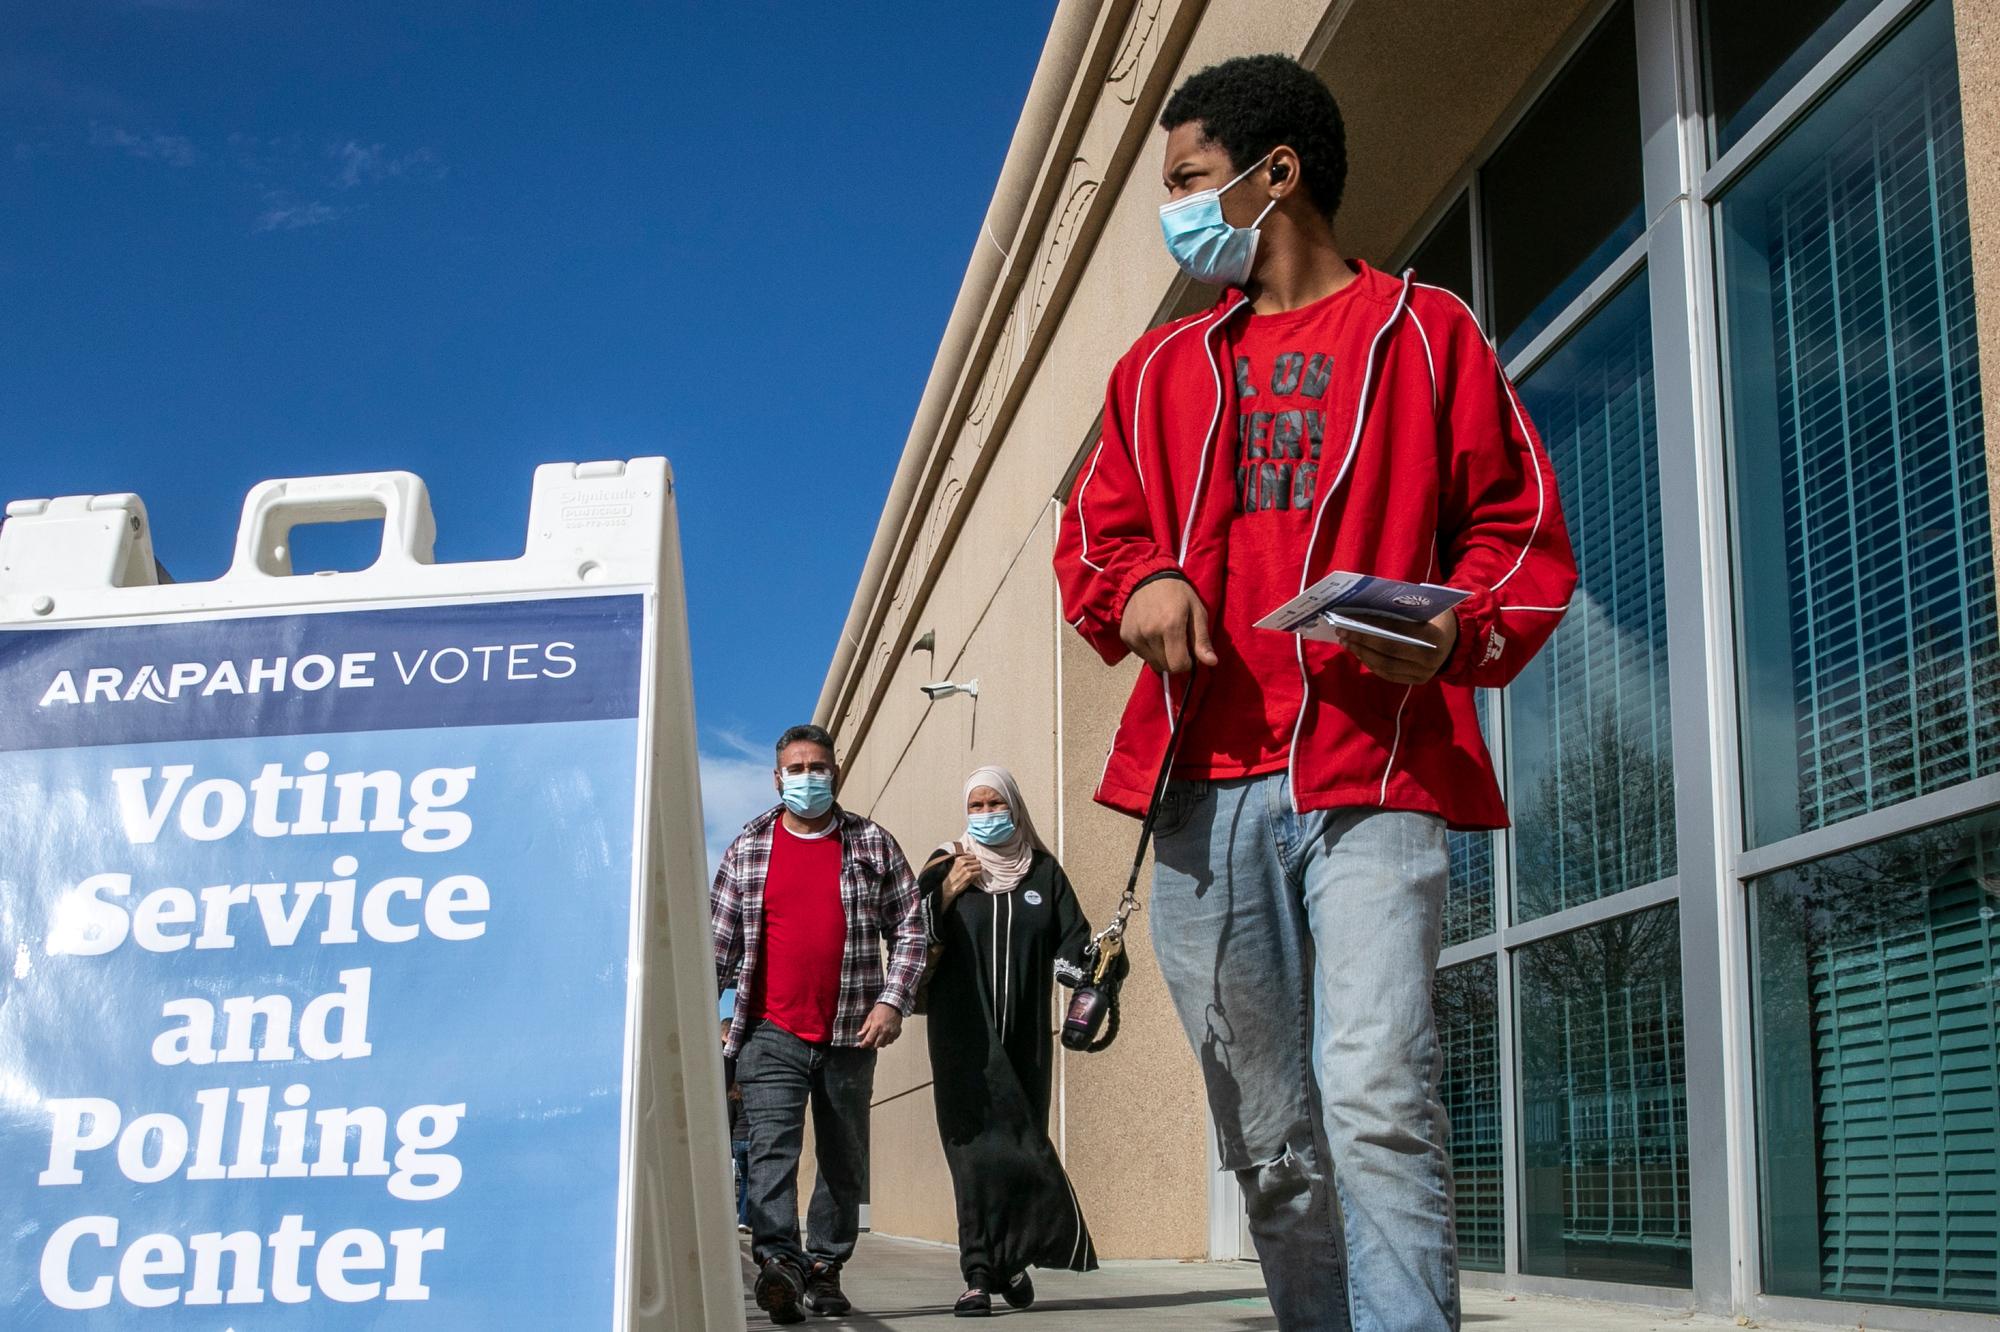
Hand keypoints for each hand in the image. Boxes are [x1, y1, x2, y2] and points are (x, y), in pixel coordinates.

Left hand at [857, 1002, 903, 1048]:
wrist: (892, 1004)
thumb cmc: (880, 1010)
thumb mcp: (870, 1017)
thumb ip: (865, 1027)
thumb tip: (859, 1035)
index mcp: (876, 1027)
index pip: (869, 1040)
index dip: (864, 1044)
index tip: (861, 1045)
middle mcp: (884, 1031)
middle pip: (876, 1045)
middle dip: (871, 1045)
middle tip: (869, 1042)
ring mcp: (891, 1032)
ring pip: (884, 1044)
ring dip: (880, 1044)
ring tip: (877, 1040)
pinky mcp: (897, 1032)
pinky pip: (891, 1041)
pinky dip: (887, 1041)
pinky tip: (885, 1037)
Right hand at [943, 852, 981, 902]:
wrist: (948, 887)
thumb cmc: (954, 877)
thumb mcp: (956, 866)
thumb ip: (965, 861)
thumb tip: (975, 859)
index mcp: (959, 859)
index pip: (973, 856)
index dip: (974, 861)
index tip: (971, 866)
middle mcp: (962, 862)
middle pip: (977, 861)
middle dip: (977, 866)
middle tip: (973, 871)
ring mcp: (965, 868)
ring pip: (979, 866)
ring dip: (978, 871)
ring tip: (973, 874)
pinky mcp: (969, 875)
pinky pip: (979, 872)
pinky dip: (978, 875)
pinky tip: (973, 878)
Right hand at [1119, 577, 1218, 673]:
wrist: (1148, 578)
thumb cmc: (1178, 594)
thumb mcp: (1197, 611)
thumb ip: (1202, 640)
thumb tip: (1212, 662)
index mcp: (1171, 626)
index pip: (1179, 665)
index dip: (1188, 663)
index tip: (1190, 651)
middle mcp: (1150, 633)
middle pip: (1166, 667)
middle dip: (1176, 660)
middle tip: (1179, 642)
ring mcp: (1136, 635)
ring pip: (1153, 663)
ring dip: (1163, 656)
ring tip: (1165, 637)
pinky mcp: (1126, 636)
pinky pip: (1142, 655)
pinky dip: (1150, 650)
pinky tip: (1153, 634)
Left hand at [1334, 608, 1458, 684]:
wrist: (1457, 639)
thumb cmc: (1436, 617)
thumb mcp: (1426, 607)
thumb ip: (1402, 609)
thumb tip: (1366, 607)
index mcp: (1433, 636)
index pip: (1396, 630)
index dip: (1372, 625)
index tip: (1351, 618)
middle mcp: (1430, 659)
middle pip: (1388, 650)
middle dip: (1362, 640)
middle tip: (1343, 630)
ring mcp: (1424, 673)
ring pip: (1386, 666)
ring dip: (1362, 653)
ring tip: (1346, 641)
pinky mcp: (1418, 681)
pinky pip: (1389, 674)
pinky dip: (1371, 664)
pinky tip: (1359, 653)